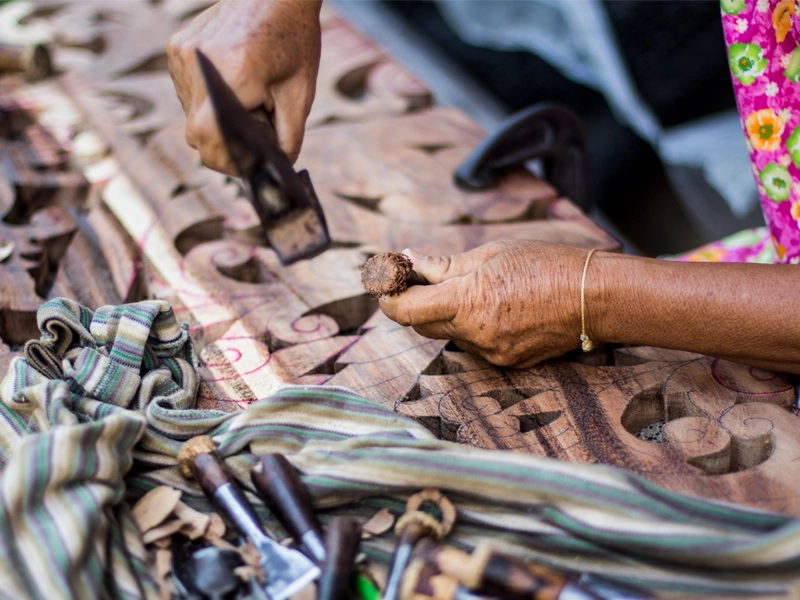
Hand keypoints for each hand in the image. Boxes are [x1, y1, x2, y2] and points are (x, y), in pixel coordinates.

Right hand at [167, 0, 321, 173]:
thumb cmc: (293, 40)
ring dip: (214, 121)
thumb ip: (288, 138)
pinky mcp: (177, 48)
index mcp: (234, 75)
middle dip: (223, 146)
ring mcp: (183, 55)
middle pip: (196, 134)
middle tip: (250, 141)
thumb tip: (278, 168)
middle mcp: (200, 64)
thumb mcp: (299, 95)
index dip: (225, 161)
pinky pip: (186, 92)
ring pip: (190, 115)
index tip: (245, 167)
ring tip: (245, 102)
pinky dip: (207, 99)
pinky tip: (231, 84)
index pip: (209, 138)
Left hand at [379, 241, 588, 367]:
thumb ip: (445, 264)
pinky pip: (475, 345)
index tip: (387, 282)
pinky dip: (474, 327)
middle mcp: (474, 334)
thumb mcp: (492, 253)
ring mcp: (491, 353)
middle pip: (422, 325)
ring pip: (450, 335)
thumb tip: (409, 260)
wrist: (596, 297)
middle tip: (423, 277)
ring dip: (449, 314)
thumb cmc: (546, 264)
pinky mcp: (507, 363)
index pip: (406, 310)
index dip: (389, 297)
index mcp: (467, 301)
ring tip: (477, 288)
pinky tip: (499, 308)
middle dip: (416, 303)